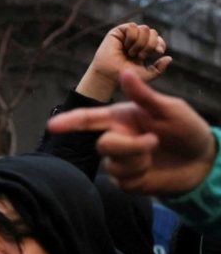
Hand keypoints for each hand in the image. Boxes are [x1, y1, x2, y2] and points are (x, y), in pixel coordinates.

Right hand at [48, 71, 216, 194]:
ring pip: (113, 164)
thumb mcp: (170, 109)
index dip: (69, 122)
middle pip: (103, 144)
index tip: (52, 126)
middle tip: (154, 141)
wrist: (201, 161)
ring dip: (139, 160)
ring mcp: (119, 160)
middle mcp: (116, 138)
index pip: (89, 119)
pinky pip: (123, 180)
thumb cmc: (186, 129)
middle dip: (128, 145)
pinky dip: (141, 175)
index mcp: (120, 118)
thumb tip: (124, 72)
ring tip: (156, 154)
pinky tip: (152, 170)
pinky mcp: (126, 181)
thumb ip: (144, 95)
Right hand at [76, 23, 171, 101]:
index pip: (157, 39)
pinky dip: (132, 37)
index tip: (158, 52)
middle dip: (149, 45)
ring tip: (131, 53)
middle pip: (153, 32)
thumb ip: (159, 69)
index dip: (160, 43)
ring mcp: (127, 35)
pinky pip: (133, 26)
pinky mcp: (118, 31)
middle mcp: (136, 40)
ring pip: (144, 28)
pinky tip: (125, 46)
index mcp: (143, 48)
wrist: (109, 75)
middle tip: (140, 56)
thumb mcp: (146, 75)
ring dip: (140, 43)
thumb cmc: (124, 76)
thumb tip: (169, 57)